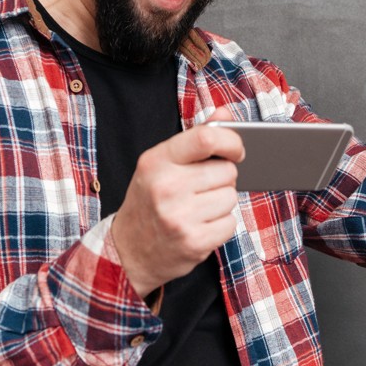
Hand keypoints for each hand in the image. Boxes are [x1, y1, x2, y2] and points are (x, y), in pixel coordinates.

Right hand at [110, 109, 243, 297]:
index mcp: (157, 161)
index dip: (231, 141)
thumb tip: (226, 114)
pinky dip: (221, 225)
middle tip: (202, 188)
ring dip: (222, 203)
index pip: (206, 138)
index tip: (237, 149)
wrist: (128, 251)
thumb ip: (195, 138)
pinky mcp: (194, 242)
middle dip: (222, 178)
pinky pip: (230, 223)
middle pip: (226, 171)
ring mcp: (179, 217)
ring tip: (197, 209)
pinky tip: (200, 226)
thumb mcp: (161, 164)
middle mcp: (166, 187)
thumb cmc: (149, 201)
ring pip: (231, 197)